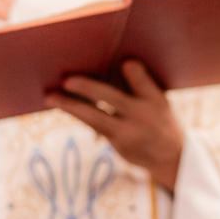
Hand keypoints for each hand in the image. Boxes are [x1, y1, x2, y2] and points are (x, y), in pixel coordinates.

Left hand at [45, 60, 184, 190]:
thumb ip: (138, 85)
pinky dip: (77, 114)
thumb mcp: (157, 99)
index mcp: (156, 99)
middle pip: (111, 98)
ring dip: (70, 106)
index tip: (125, 62)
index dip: (133, 71)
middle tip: (67, 80)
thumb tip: (104, 64)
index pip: (143, 81)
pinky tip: (62, 105)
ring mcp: (128, 133)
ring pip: (94, 117)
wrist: (170, 156)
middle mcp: (143, 116)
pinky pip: (93, 125)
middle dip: (87, 89)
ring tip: (49, 96)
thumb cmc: (157, 115)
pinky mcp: (118, 144)